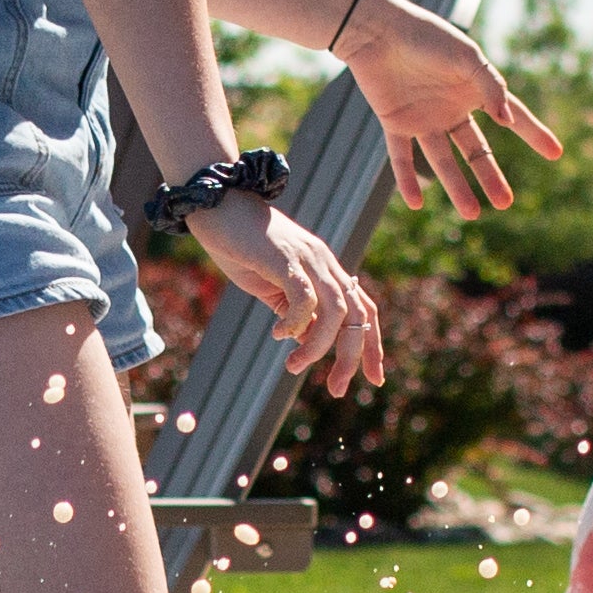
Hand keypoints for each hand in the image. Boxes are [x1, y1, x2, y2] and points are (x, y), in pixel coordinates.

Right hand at [194, 190, 383, 396]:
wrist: (217, 204)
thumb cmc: (241, 245)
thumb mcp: (272, 285)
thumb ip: (292, 309)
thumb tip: (307, 341)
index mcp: (326, 270)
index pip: (364, 310)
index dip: (372, 345)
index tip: (374, 379)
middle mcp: (325, 263)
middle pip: (357, 315)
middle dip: (353, 356)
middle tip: (338, 389)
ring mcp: (308, 258)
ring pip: (335, 310)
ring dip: (319, 346)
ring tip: (294, 366)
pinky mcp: (285, 257)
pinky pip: (304, 296)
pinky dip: (295, 322)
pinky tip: (277, 335)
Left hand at [342, 0, 563, 220]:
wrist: (378, 30)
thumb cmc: (426, 37)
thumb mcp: (467, 58)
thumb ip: (490, 87)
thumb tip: (508, 120)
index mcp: (475, 90)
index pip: (513, 117)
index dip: (534, 134)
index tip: (555, 153)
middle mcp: (452, 108)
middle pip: (476, 150)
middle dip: (490, 176)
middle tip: (506, 203)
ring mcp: (424, 118)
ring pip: (443, 161)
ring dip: (456, 187)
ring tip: (472, 214)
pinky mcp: (395, 123)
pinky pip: (401, 158)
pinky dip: (406, 180)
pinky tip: (416, 203)